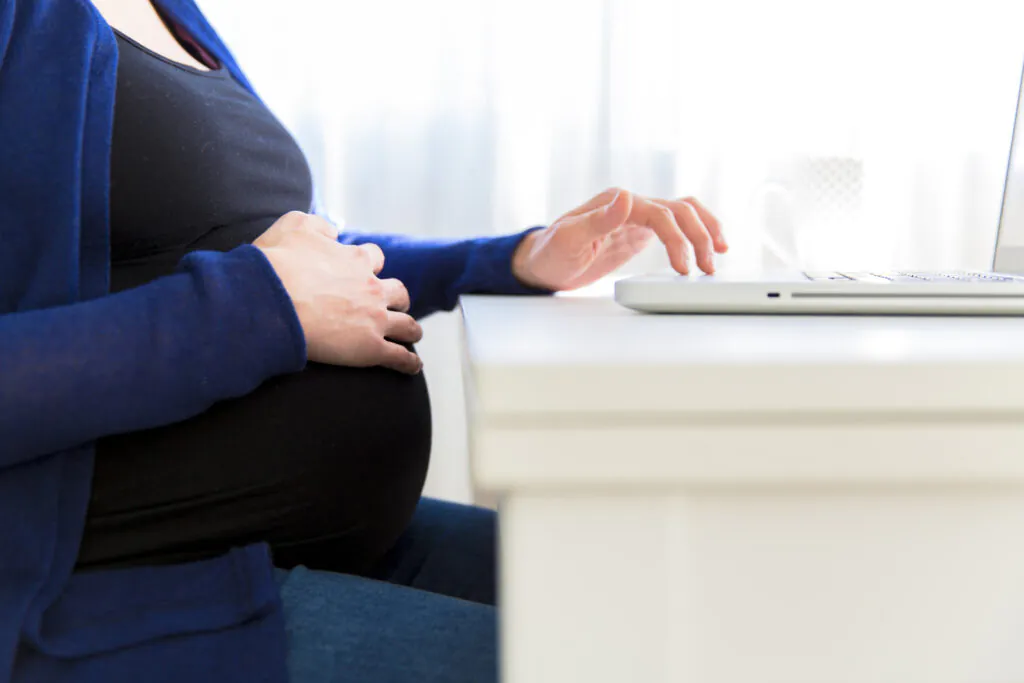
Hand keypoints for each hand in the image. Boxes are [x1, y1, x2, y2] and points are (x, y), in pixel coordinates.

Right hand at [254, 212, 422, 373]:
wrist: (272, 302)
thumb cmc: (276, 265)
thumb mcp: (294, 227)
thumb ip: (317, 224)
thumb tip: (334, 231)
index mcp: (355, 259)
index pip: (373, 257)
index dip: (370, 264)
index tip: (366, 270)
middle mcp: (372, 288)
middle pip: (398, 291)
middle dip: (398, 297)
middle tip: (395, 304)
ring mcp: (375, 319)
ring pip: (406, 324)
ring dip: (411, 329)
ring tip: (413, 334)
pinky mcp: (370, 348)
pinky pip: (399, 357)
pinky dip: (409, 362)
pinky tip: (414, 366)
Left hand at [511, 188, 726, 290]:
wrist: (542, 264)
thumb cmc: (550, 253)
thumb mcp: (569, 239)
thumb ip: (598, 220)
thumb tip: (625, 197)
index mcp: (615, 203)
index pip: (660, 213)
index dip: (677, 239)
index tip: (683, 268)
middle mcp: (629, 205)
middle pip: (679, 210)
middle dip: (699, 235)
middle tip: (708, 266)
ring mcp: (636, 217)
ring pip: (683, 213)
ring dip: (704, 230)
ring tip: (717, 255)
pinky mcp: (639, 232)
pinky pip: (674, 227)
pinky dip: (693, 235)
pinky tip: (703, 251)